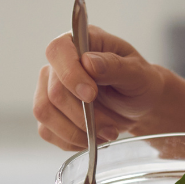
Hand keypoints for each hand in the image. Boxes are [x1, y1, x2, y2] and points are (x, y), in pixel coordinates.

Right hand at [33, 25, 168, 150]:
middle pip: (54, 92)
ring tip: (105, 134)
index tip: (91, 95)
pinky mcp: (49, 112)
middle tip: (110, 128)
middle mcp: (59, 64)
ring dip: (77, 132)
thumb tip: (89, 62)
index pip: (58, 51)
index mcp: (81, 42)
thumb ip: (115, 66)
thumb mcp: (137, 73)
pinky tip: (91, 138)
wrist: (138, 105)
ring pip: (45, 113)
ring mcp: (49, 88)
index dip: (70, 74)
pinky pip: (47, 131)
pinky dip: (71, 140)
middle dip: (84, 116)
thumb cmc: (139, 82)